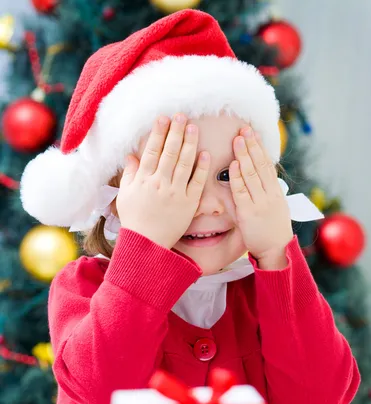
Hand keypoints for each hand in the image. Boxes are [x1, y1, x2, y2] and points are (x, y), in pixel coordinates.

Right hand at [116, 115, 209, 248]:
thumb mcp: (125, 195)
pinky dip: (201, 168)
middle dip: (176, 132)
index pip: (152, 150)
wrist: (146, 244)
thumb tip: (130, 156)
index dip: (158, 133)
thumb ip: (129, 174)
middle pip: (170, 152)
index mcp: (143, 180)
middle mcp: (160, 183)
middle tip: (182, 115)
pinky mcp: (188, 204)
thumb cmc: (134, 220)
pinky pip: (196, 183)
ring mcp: (175, 193)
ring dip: (190, 143)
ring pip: (185, 163)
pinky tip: (205, 154)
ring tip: (194, 127)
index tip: (164, 118)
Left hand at [229, 126, 292, 268]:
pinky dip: (237, 178)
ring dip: (244, 156)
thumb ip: (264, 191)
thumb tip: (252, 175)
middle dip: (251, 146)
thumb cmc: (272, 229)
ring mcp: (260, 203)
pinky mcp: (249, 213)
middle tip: (243, 129)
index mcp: (276, 191)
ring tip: (237, 140)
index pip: (267, 164)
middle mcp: (269, 194)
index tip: (252, 133)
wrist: (276, 249)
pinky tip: (233, 165)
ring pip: (251, 175)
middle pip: (260, 165)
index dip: (259, 147)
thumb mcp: (274, 206)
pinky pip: (242, 192)